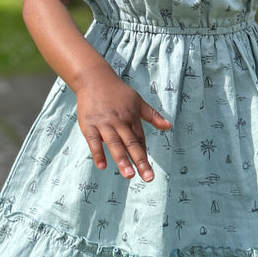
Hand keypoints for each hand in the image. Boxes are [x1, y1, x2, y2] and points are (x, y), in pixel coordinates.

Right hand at [75, 67, 171, 181]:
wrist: (94, 78)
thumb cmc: (117, 92)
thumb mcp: (138, 101)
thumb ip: (152, 116)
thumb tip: (169, 126)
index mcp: (132, 117)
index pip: (140, 140)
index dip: (144, 155)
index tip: (149, 173)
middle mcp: (119, 121)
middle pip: (131, 143)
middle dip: (140, 161)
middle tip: (148, 177)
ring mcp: (104, 124)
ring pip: (115, 143)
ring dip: (122, 159)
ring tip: (129, 176)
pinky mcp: (89, 125)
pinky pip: (94, 141)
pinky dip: (98, 153)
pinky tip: (102, 165)